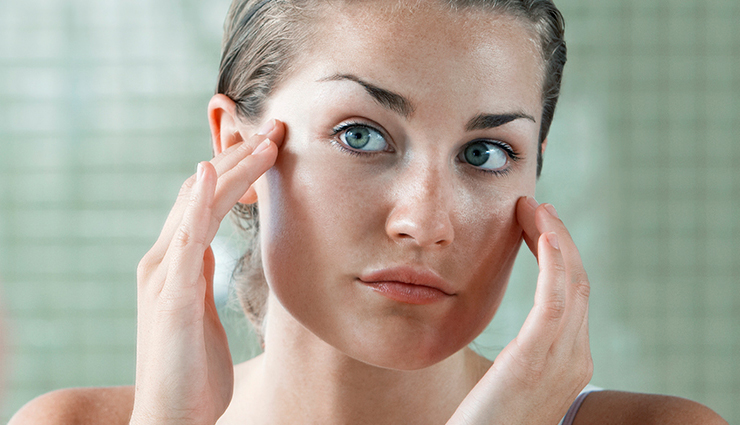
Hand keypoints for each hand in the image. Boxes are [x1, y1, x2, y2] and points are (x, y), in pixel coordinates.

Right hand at [129, 120, 284, 424]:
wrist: (172, 417)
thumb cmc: (191, 371)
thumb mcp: (202, 313)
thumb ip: (204, 281)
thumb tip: (218, 258)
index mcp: (177, 265)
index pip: (204, 202)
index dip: (235, 172)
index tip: (270, 148)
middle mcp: (165, 261)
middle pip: (200, 192)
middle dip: (237, 158)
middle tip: (276, 130)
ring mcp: (164, 275)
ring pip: (197, 204)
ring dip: (231, 169)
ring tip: (266, 141)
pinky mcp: (172, 296)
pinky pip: (186, 238)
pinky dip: (199, 202)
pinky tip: (210, 172)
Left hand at [447, 196, 592, 424]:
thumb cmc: (486, 423)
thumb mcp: (512, 386)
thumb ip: (523, 361)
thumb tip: (515, 344)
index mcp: (569, 363)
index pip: (572, 296)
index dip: (559, 258)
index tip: (537, 228)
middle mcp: (575, 360)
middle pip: (577, 283)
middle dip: (558, 240)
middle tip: (535, 208)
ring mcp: (561, 360)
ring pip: (571, 283)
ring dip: (554, 239)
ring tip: (534, 208)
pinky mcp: (535, 359)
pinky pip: (554, 299)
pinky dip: (553, 261)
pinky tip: (542, 233)